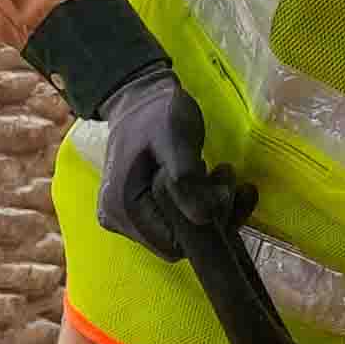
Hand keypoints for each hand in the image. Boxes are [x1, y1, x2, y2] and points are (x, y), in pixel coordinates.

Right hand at [84, 63, 245, 260]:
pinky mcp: (140, 210)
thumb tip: (203, 218)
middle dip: (211, 214)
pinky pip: (177, 221)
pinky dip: (201, 204)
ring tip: (220, 172)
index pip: (174, 245)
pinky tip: (212, 180)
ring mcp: (127, 218)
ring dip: (210, 207)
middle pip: (179, 242)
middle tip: (225, 175)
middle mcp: (118, 220)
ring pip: (182, 233)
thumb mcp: (175, 137)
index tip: (224, 188)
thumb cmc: (156, 114)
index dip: (206, 226)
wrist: (139, 98)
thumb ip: (186, 177)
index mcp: (122, 207)